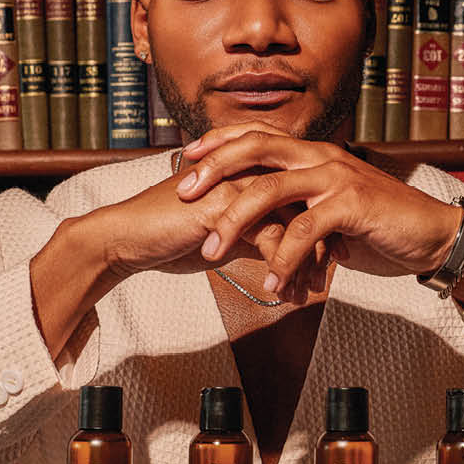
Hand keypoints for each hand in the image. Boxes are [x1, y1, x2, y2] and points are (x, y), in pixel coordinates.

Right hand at [92, 151, 325, 285]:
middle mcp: (244, 172)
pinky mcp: (222, 208)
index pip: (299, 189)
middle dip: (325, 236)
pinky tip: (282, 292)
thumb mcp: (219, 234)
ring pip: (292, 218)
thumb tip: (278, 252)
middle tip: (338, 266)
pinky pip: (269, 237)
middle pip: (304, 200)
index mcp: (245, 172)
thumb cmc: (165, 234)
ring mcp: (234, 186)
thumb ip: (250, 234)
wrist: (125, 238)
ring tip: (312, 287)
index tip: (335, 248)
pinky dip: (281, 268)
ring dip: (306, 257)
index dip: (320, 219)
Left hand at [175, 124, 463, 300]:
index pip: (257, 136)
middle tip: (183, 193)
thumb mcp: (330, 213)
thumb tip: (260, 224)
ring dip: (235, 223)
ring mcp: (337, 177)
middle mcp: (322, 157)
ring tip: (212, 253)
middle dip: (214, 168)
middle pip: (255, 148)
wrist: (433, 237)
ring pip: (270, 189)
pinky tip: (272, 284)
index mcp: (314, 154)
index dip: (219, 142)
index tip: (186, 157)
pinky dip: (283, 260)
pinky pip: (304, 231)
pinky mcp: (352, 204)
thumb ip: (297, 210)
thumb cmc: (380, 227)